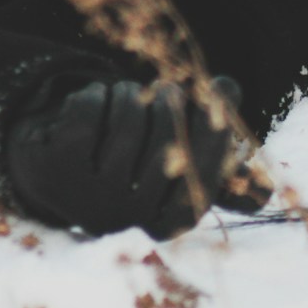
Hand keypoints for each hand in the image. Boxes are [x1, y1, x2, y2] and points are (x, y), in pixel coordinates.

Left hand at [6, 75, 241, 238]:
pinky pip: (90, 110)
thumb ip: (218, 156)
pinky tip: (98, 100)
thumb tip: (254, 160)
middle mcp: (129, 218)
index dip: (219, 124)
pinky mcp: (54, 169)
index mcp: (167, 223)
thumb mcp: (177, 164)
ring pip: (130, 119)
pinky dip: (98, 94)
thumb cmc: (129, 162)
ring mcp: (87, 196)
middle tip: (171, 84)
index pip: (207, 171)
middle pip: (169, 140)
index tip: (222, 84)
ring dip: (132, 95)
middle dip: (174, 101)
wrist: (53, 166)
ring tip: (130, 97)